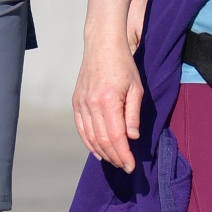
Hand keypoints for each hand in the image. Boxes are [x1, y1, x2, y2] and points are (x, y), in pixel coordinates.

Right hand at [73, 32, 144, 170]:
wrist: (102, 45)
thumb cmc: (123, 65)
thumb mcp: (136, 88)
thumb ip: (133, 114)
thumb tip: (131, 138)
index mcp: (108, 101)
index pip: (115, 137)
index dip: (123, 154)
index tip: (131, 166)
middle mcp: (91, 104)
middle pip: (102, 140)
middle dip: (115, 157)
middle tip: (125, 166)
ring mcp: (81, 103)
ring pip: (90, 137)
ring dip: (102, 153)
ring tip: (115, 161)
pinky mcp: (76, 102)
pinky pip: (81, 128)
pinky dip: (89, 142)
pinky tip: (98, 151)